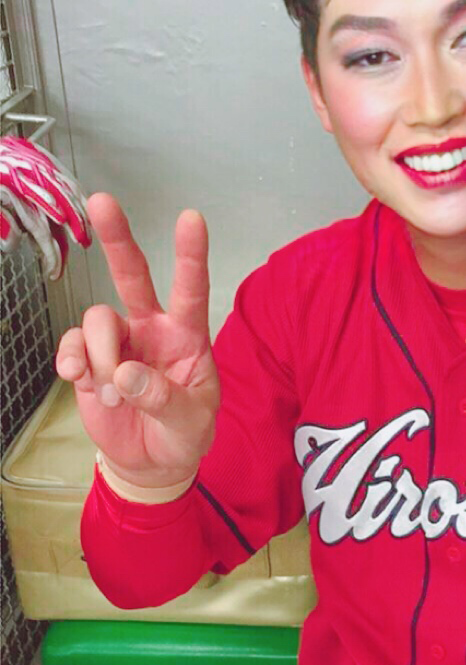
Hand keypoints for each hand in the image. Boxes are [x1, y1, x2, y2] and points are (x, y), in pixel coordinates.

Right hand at [55, 194, 218, 488]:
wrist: (152, 463)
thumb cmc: (183, 435)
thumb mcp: (190, 423)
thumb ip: (163, 399)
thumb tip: (127, 374)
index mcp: (187, 336)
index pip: (191, 290)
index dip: (191, 255)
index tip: (191, 218)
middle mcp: (151, 329)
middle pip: (133, 276)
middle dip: (118, 239)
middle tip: (103, 201)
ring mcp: (118, 343)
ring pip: (97, 319)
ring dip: (100, 355)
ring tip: (113, 395)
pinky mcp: (90, 361)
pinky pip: (73, 345)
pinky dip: (73, 361)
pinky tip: (80, 380)